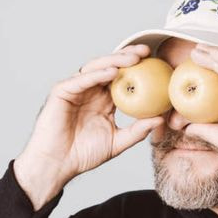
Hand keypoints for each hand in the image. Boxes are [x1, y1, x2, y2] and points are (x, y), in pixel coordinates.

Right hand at [14, 44, 164, 208]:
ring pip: (95, 68)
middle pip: (109, 66)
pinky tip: (112, 72)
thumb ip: (137, 131)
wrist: (57, 165)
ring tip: (132, 58)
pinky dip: (96, 75)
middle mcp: (89, 92)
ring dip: (114, 60)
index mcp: (102, 101)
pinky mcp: (61, 93)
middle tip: (146, 51)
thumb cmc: (82, 156)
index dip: (137, 68)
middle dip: (127, 56)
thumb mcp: (116, 143)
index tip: (156, 63)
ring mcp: (74, 90)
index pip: (121, 78)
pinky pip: (80, 80)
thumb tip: (160, 120)